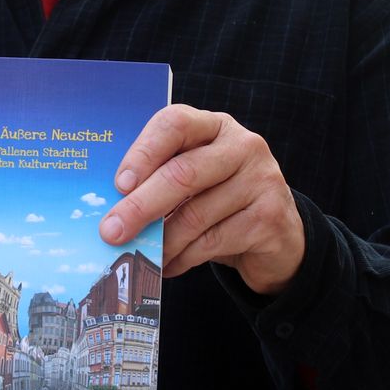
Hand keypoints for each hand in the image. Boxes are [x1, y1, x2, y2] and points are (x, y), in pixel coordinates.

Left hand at [99, 105, 303, 295]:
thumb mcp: (196, 181)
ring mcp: (261, 180)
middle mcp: (243, 146)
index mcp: (216, 126)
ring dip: (161, 241)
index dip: (143, 152)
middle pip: (183, 173)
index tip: (119, 184)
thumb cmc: (222, 202)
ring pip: (195, 215)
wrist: (278, 236)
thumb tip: (113, 209)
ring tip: (140, 254)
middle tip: (111, 231)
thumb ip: (162, 181)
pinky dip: (182, 258)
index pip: (175, 123)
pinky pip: (212, 242)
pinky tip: (168, 266)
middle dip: (141, 206)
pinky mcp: (269, 218)